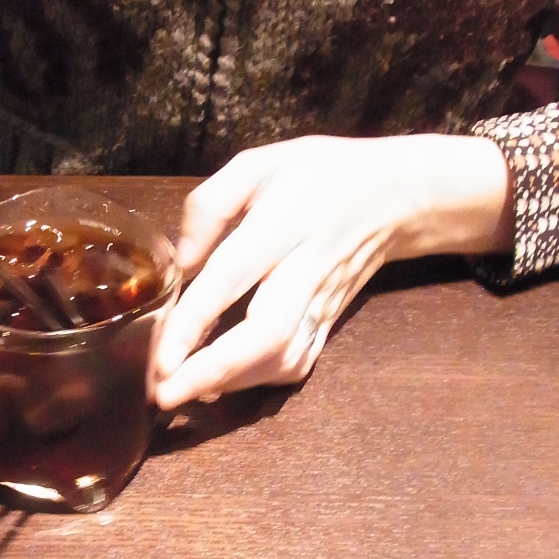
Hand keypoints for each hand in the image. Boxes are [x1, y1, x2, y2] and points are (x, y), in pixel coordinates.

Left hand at [154, 134, 513, 408]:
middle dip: (214, 372)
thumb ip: (211, 204)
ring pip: (284, 358)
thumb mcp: (262, 163)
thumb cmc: (321, 174)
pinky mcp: (330, 323)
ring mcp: (323, 303)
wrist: (397, 196)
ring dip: (232, 382)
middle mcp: (307, 269)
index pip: (233, 275)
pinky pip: (297, 363)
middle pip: (267, 334)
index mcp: (285, 221)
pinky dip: (257, 381)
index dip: (195, 320)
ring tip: (180, 390)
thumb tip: (183, 261)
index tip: (161, 357)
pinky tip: (221, 383)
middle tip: (165, 395)